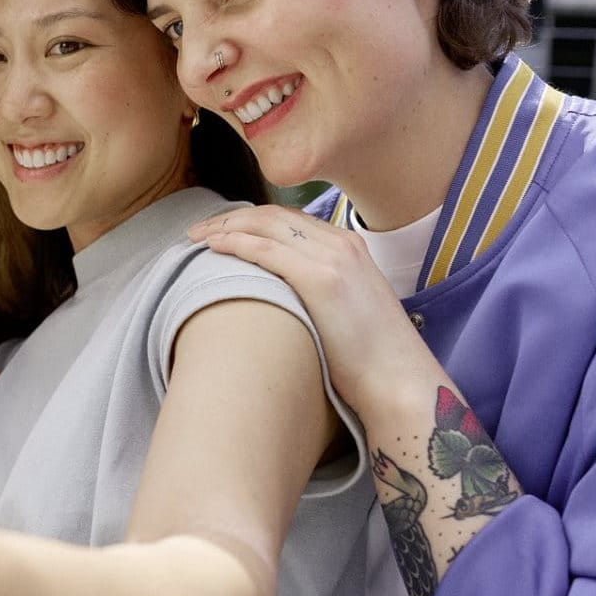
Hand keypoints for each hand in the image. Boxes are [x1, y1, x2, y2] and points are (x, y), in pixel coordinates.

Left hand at [187, 205, 441, 418]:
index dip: (251, 221)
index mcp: (350, 246)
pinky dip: (236, 243)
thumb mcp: (348, 308)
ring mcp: (333, 257)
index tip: (223, 230)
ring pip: (265, 226)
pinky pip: (266, 250)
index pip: (289, 219)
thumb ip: (320, 289)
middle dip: (232, 218)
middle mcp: (342, 243)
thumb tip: (281, 296)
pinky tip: (213, 247)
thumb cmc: (371, 358)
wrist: (399, 380)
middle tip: (199, 230)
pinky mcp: (321, 278)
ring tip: (197, 237)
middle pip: (273, 215)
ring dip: (226, 226)